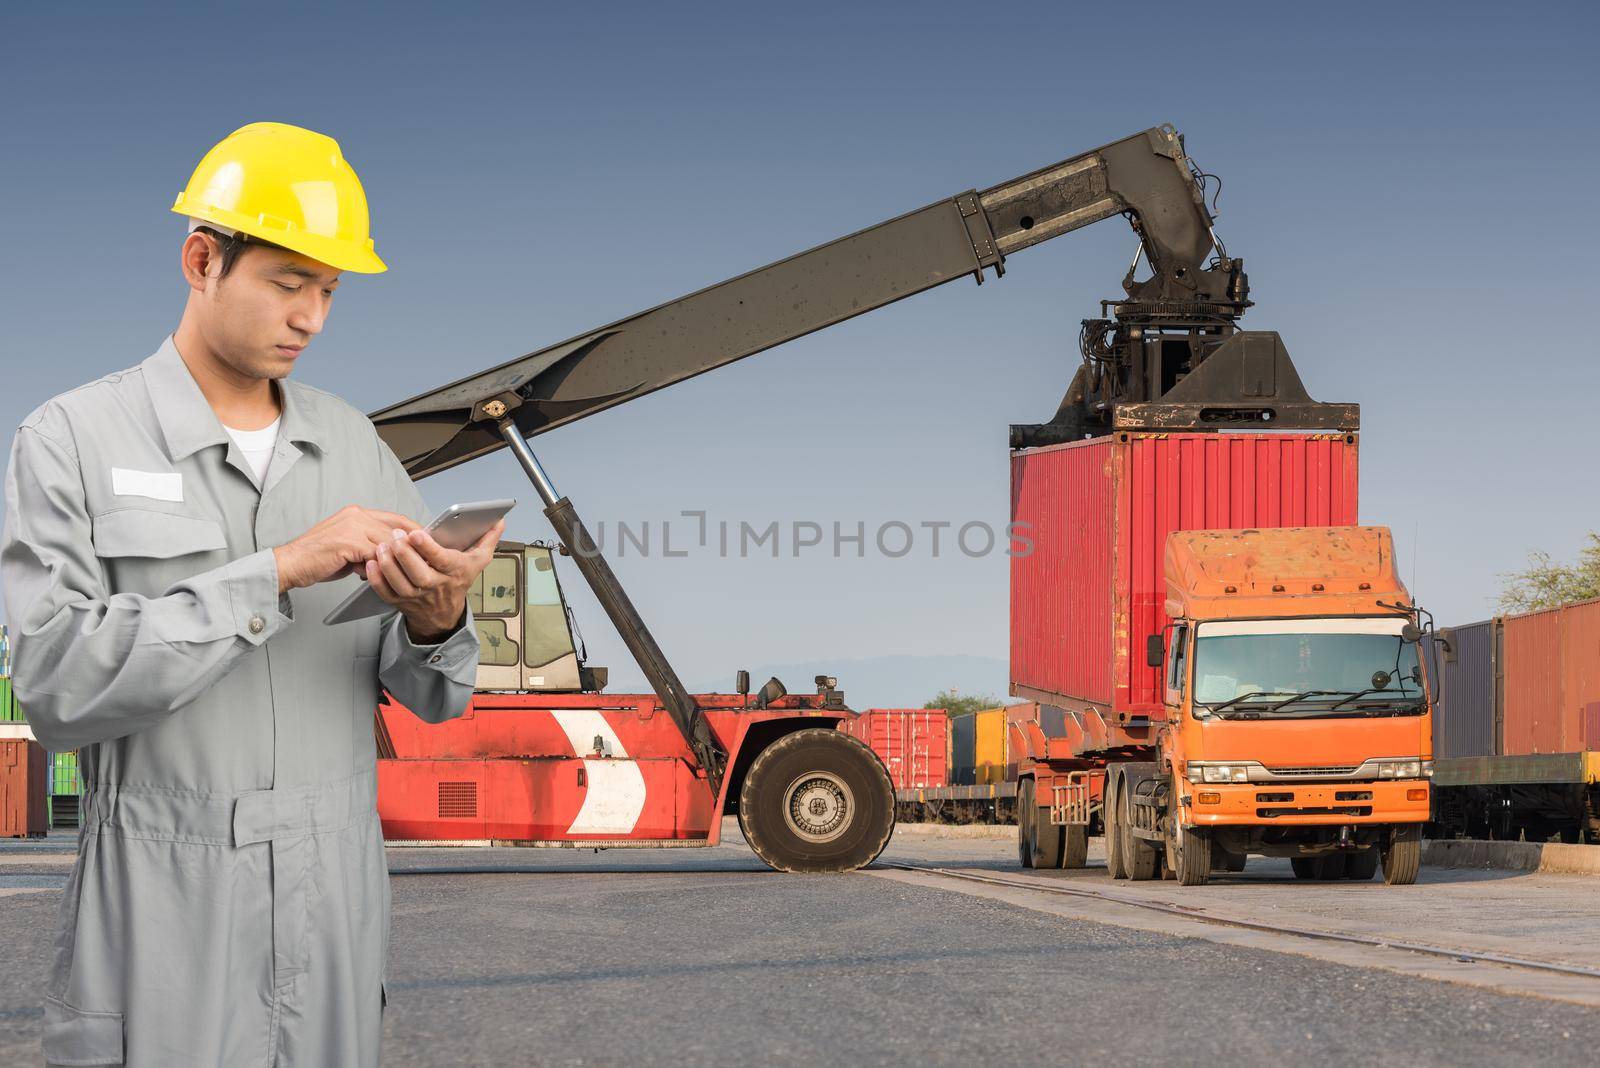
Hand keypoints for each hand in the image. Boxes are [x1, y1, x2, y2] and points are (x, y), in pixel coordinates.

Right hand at [273, 506, 422, 592]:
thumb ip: (369, 547)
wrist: (291, 564)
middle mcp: (356, 515)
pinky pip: (375, 553)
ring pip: (387, 542)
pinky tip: (380, 573)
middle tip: (426, 559)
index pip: (394, 519)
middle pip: (395, 528)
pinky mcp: (348, 541)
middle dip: (412, 545)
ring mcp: (352, 526)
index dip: (413, 531)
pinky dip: (380, 565)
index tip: (427, 543)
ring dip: (396, 558)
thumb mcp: (349, 548)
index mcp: (356, 513)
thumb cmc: (317, 559)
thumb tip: (389, 556)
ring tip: (407, 570)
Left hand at [366, 519, 504, 641]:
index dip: (427, 547)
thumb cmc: (458, 581)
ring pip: (400, 582)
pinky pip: (386, 592)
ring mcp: (416, 595)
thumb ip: (488, 539)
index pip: (441, 560)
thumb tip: (499, 521)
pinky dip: (376, 579)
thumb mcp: (477, 561)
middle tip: (395, 536)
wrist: (443, 613)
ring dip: (388, 564)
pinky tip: (371, 563)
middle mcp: (434, 585)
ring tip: (381, 547)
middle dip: (405, 554)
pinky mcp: (400, 601)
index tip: (417, 533)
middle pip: (418, 573)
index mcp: (454, 571)